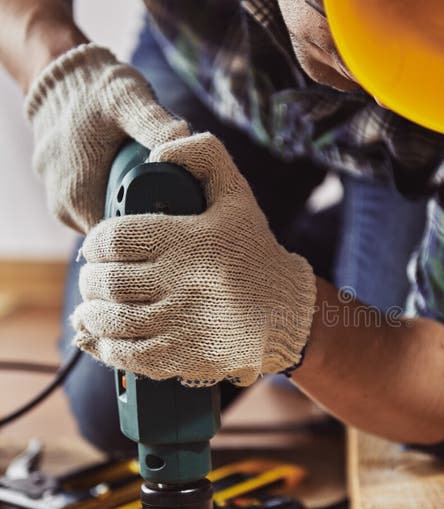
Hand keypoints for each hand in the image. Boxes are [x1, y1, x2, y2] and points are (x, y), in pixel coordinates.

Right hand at [25, 43, 188, 232]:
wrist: (58, 74)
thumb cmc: (94, 86)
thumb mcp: (127, 99)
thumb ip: (154, 122)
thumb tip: (185, 138)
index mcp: (80, 201)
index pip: (125, 243)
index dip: (156, 235)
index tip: (185, 224)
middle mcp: (66, 211)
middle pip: (118, 236)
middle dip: (148, 225)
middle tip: (183, 209)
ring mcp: (61, 205)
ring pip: (107, 223)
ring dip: (132, 214)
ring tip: (166, 199)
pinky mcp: (62, 196)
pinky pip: (96, 209)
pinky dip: (116, 201)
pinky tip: (140, 189)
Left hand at [71, 133, 316, 385]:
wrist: (288, 313)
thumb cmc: (255, 251)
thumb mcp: (236, 194)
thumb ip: (202, 156)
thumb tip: (158, 153)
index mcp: (191, 240)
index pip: (117, 238)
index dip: (95, 243)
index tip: (96, 248)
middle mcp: (183, 281)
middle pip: (109, 281)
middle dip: (90, 279)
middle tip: (93, 277)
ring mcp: (183, 322)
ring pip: (113, 319)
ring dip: (92, 313)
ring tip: (91, 307)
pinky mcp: (184, 355)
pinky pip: (130, 355)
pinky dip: (105, 347)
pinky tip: (100, 337)